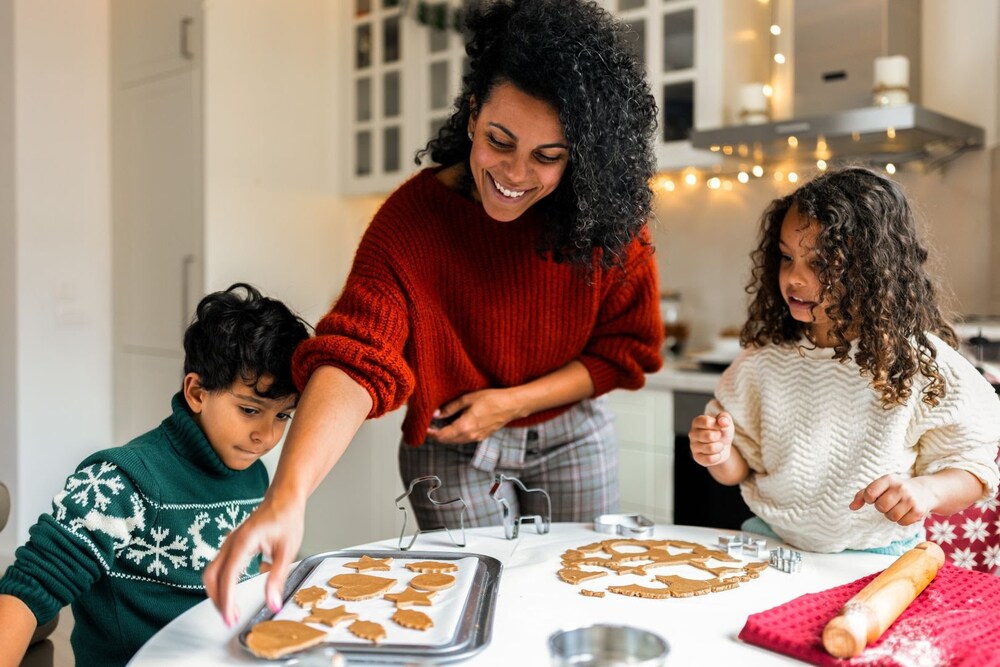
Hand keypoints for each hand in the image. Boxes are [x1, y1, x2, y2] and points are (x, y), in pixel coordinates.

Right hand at [202, 495, 305, 626]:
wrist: (284, 498)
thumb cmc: (287, 518)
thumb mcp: (287, 551)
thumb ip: (277, 578)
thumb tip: (273, 603)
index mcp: (243, 542)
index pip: (227, 576)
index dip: (226, 600)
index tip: (230, 617)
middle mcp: (231, 542)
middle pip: (211, 576)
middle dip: (217, 600)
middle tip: (230, 618)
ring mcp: (229, 543)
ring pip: (211, 572)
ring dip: (217, 593)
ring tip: (231, 610)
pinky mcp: (232, 545)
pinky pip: (218, 567)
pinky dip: (220, 583)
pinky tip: (231, 594)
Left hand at [426, 389, 521, 443]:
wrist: (512, 405)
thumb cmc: (491, 399)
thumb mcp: (467, 399)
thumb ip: (450, 408)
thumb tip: (436, 415)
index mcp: (464, 427)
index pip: (442, 436)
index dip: (431, 433)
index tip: (424, 427)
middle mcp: (469, 436)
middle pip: (447, 441)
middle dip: (437, 435)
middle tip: (429, 426)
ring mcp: (477, 438)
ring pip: (456, 441)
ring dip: (446, 436)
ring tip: (439, 425)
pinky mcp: (482, 436)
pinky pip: (464, 439)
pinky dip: (456, 435)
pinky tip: (454, 425)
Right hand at [689, 412, 734, 466]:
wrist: (723, 446)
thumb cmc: (722, 431)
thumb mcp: (725, 422)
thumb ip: (725, 418)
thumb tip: (723, 422)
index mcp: (697, 422)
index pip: (707, 422)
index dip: (718, 425)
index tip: (720, 426)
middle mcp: (692, 434)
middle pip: (708, 436)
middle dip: (719, 436)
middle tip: (719, 436)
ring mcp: (693, 446)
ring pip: (710, 448)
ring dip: (720, 447)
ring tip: (719, 445)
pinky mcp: (697, 457)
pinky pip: (709, 459)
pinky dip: (717, 457)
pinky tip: (717, 454)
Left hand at [849, 474, 935, 525]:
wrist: (924, 491)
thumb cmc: (895, 490)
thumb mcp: (880, 486)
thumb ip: (863, 495)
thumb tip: (851, 507)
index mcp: (888, 479)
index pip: (870, 493)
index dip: (868, 499)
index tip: (874, 498)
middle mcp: (900, 488)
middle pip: (880, 507)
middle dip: (881, 508)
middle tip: (888, 503)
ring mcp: (911, 499)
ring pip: (891, 516)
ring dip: (891, 515)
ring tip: (897, 507)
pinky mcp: (918, 511)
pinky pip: (901, 523)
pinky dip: (901, 520)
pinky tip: (905, 512)